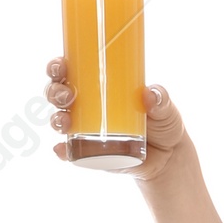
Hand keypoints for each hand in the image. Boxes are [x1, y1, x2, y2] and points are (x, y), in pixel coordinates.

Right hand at [44, 65, 189, 183]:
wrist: (168, 157)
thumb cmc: (162, 123)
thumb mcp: (165, 108)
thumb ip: (161, 100)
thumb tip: (151, 94)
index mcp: (98, 86)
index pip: (71, 71)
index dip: (58, 66)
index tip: (61, 65)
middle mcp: (86, 107)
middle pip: (58, 94)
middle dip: (55, 92)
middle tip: (67, 96)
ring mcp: (86, 131)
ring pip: (60, 121)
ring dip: (56, 119)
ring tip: (65, 123)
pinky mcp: (90, 153)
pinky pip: (70, 152)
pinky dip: (63, 151)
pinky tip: (62, 150)